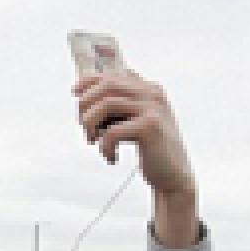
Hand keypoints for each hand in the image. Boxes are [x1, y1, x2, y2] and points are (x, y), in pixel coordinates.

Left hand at [73, 71, 197, 245]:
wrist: (175, 177)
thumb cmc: (152, 151)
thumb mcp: (137, 123)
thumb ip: (121, 107)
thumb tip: (85, 95)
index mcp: (149, 88)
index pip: (113, 74)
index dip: (89, 80)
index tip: (75, 92)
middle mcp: (152, 93)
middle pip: (106, 85)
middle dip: (86, 105)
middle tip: (86, 129)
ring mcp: (153, 109)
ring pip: (106, 104)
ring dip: (91, 124)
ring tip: (94, 142)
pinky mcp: (150, 128)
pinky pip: (112, 131)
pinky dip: (104, 146)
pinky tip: (111, 158)